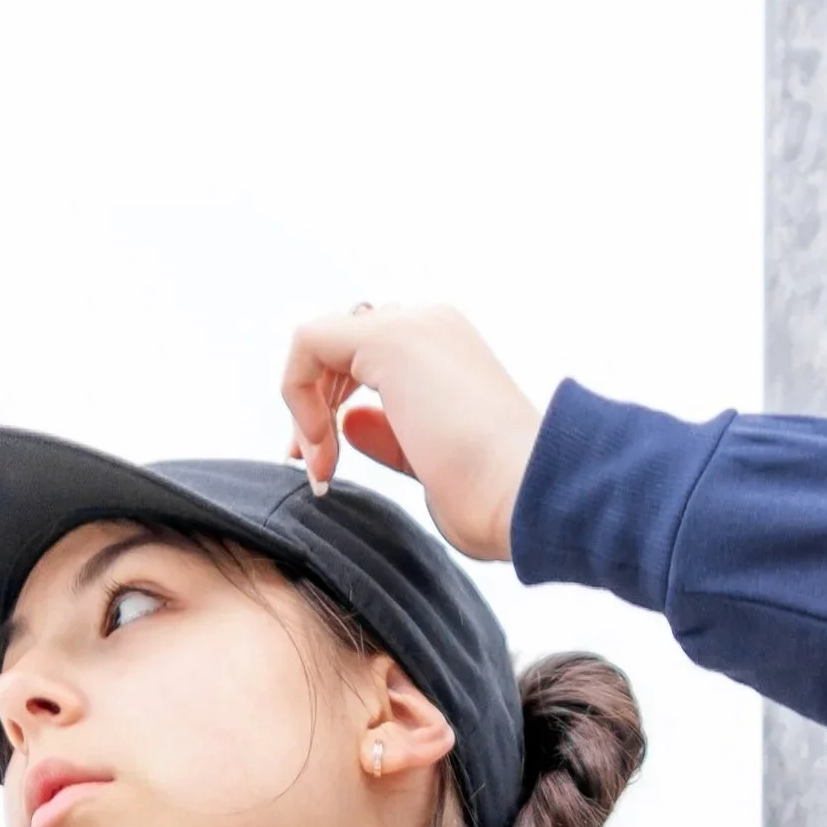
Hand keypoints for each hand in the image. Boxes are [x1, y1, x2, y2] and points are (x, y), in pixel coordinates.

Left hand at [279, 303, 542, 561]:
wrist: (528, 496)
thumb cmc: (496, 501)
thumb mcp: (430, 465)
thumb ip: (390, 437)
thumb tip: (351, 422)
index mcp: (448, 353)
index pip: (365, 358)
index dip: (331, 409)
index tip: (326, 470)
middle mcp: (432, 327)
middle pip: (338, 348)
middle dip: (311, 408)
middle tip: (314, 470)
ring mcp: (414, 325)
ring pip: (319, 344)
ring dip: (304, 408)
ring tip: (321, 468)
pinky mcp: (390, 337)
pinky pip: (307, 342)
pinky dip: (297, 394)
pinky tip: (321, 445)